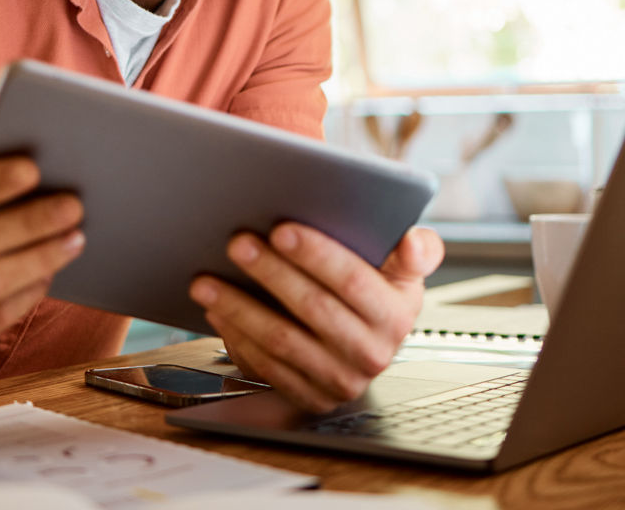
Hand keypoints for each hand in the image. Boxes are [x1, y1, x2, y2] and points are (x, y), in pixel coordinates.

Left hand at [189, 225, 443, 412]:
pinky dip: (237, 336)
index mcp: (395, 315)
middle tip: (237, 243)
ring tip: (208, 278)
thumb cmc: (377, 293)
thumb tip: (413, 243)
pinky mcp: (308, 397)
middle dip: (270, 272)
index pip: (352, 280)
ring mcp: (338, 380)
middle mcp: (371, 353)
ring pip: (282, 340)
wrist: (366, 345)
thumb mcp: (403, 270)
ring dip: (239, 307)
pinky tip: (216, 309)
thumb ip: (417, 249)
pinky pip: (266, 367)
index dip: (315, 254)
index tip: (281, 228)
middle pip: (312, 307)